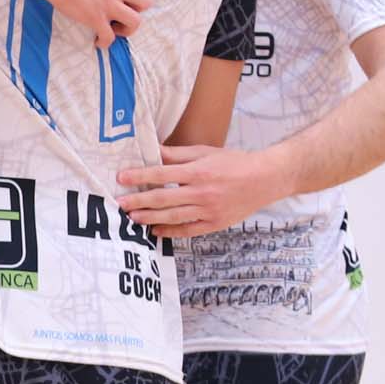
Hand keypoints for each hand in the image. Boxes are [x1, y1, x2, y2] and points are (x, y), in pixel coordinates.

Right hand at [40, 0, 154, 42]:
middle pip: (145, 2)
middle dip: (139, 7)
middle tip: (126, 8)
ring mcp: (108, 5)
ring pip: (134, 22)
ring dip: (128, 27)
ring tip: (117, 27)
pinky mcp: (95, 19)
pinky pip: (109, 37)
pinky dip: (106, 41)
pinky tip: (99, 41)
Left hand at [115, 140, 282, 237]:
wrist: (265, 180)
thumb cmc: (234, 162)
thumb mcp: (206, 152)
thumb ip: (178, 155)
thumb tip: (153, 151)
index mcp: (198, 172)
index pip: (162, 174)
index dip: (140, 176)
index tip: (121, 177)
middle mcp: (201, 193)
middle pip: (163, 199)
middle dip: (138, 201)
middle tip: (119, 203)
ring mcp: (208, 211)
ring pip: (172, 217)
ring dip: (149, 218)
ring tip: (132, 218)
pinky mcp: (214, 224)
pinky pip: (187, 231)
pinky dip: (170, 232)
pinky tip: (155, 230)